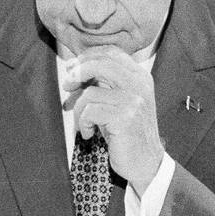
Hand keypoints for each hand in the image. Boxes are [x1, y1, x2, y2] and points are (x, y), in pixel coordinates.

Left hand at [60, 45, 164, 194]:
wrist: (146, 163)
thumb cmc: (127, 133)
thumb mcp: (120, 102)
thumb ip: (106, 83)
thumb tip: (75, 68)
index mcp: (140, 77)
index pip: (112, 52)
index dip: (88, 56)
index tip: (73, 67)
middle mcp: (140, 84)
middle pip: (101, 63)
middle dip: (78, 72)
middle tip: (67, 84)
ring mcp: (134, 100)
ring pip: (91, 92)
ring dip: (79, 110)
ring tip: (85, 124)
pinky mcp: (125, 118)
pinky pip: (90, 112)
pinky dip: (83, 124)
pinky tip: (90, 133)